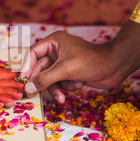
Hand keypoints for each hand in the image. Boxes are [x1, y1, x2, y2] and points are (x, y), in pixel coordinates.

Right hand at [20, 21, 139, 102]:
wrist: (116, 67)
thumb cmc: (91, 61)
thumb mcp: (65, 70)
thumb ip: (44, 79)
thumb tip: (27, 88)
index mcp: (54, 42)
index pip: (32, 53)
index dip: (26, 67)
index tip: (23, 81)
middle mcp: (56, 51)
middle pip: (39, 69)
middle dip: (43, 83)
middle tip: (32, 95)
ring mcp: (63, 63)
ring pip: (49, 79)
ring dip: (56, 89)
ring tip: (62, 98)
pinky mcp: (70, 73)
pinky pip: (60, 83)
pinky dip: (66, 87)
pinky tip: (78, 85)